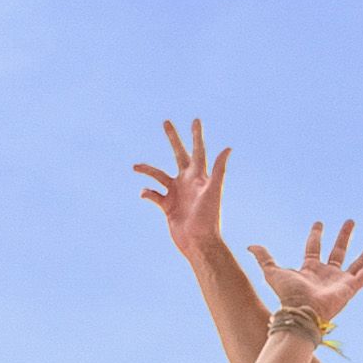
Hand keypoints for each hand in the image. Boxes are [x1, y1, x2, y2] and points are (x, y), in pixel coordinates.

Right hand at [134, 118, 230, 256]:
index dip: (197, 135)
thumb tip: (228, 148)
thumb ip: (219, 169)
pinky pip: (153, 195)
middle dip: (173, 138)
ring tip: (134, 166)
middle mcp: (187, 182)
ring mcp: (177, 193)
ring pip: (158, 175)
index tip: (196, 120)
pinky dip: (147, 193)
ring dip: (147, 169)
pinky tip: (144, 194)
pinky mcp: (168, 207)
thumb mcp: (213, 191)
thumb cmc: (209, 218)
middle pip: (179, 154)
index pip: (199, 151)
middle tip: (166, 122)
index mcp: (199, 176)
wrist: (199, 242)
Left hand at [247, 218, 362, 328]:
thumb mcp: (272, 271)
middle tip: (350, 221)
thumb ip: (264, 257)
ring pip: (357, 261)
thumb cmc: (287, 295)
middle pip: (338, 251)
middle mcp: (327, 274)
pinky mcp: (350, 288)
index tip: (319, 223)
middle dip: (344, 236)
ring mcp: (340, 281)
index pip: (314, 248)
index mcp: (310, 269)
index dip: (316, 234)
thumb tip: (251, 245)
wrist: (301, 311)